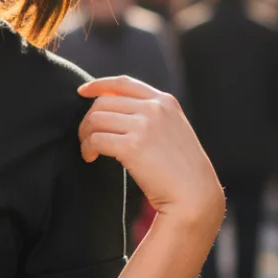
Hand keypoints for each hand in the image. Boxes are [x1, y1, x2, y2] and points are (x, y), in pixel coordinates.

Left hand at [76, 75, 224, 227]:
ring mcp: (144, 126)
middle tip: (86, 137)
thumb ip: (151, 115)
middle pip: (103, 102)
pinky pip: (96, 139)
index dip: (98, 85)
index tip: (82, 91)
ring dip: (85, 135)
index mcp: (165, 101)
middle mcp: (154, 108)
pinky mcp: (132, 146)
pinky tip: (90, 158)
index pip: (124, 83)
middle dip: (88, 119)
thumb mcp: (172, 129)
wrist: (195, 194)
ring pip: (96, 119)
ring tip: (89, 150)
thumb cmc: (181, 168)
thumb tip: (112, 109)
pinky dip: (87, 148)